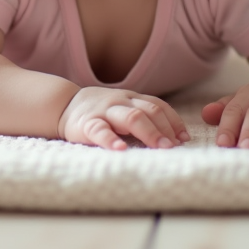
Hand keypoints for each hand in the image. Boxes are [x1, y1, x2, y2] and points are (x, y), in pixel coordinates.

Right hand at [59, 87, 188, 150]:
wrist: (64, 105)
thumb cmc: (102, 111)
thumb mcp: (125, 108)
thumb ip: (146, 118)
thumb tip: (177, 139)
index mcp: (132, 98)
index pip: (158, 105)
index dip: (173, 121)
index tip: (184, 139)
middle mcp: (121, 101)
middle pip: (148, 111)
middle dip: (164, 129)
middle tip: (174, 146)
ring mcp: (104, 111)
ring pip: (129, 117)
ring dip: (148, 132)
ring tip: (160, 148)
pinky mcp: (86, 124)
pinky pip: (100, 131)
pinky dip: (111, 140)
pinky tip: (120, 150)